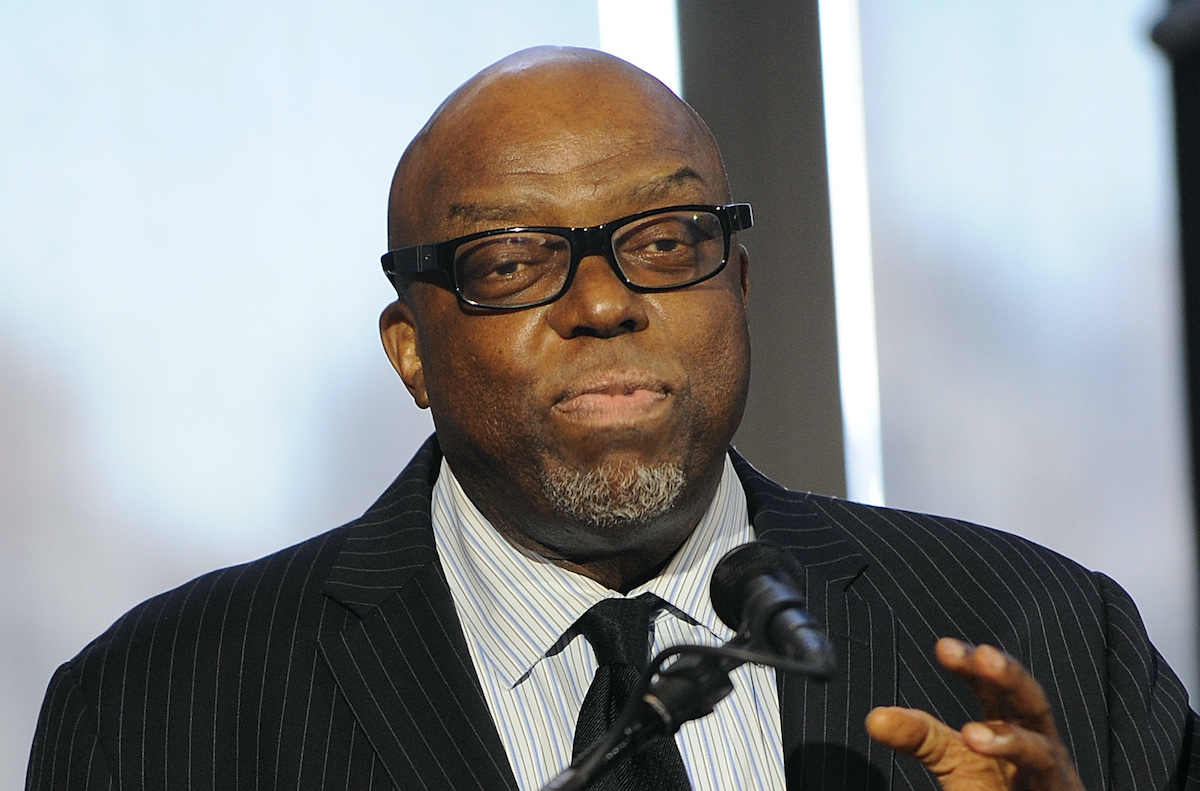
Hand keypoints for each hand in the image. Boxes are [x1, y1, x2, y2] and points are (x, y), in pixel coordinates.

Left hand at [866, 638, 1085, 790]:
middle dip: (1010, 678)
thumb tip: (875, 718)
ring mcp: (1056, 779)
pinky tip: (996, 770)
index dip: (973, 665)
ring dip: (1011, 742)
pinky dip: (1023, 777)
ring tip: (972, 737)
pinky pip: (1047, 789)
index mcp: (1013, 724)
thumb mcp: (954, 760)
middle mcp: (1041, 745)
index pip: (994, 686)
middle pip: (1031, 702)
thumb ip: (920, 736)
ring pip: (1043, 754)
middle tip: (984, 656)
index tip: (944, 647)